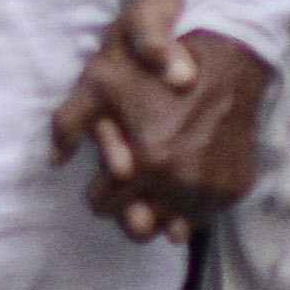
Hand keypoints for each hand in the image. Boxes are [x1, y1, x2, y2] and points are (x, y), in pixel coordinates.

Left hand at [48, 22, 268, 240]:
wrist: (223, 60)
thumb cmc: (157, 71)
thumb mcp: (100, 83)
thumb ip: (68, 124)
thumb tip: (54, 161)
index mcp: (147, 164)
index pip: (103, 205)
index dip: (99, 189)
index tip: (108, 172)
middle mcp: (181, 184)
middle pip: (138, 228)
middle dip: (129, 208)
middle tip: (131, 183)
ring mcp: (211, 189)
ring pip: (172, 227)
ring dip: (161, 209)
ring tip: (157, 181)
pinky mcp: (234, 188)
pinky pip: (204, 216)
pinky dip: (191, 204)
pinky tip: (184, 176)